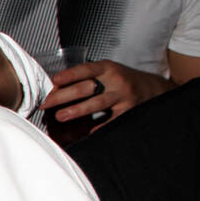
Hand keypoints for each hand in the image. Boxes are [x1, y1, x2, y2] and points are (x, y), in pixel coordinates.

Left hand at [43, 60, 167, 125]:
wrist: (153, 88)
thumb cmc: (120, 81)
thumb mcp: (106, 73)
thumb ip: (85, 79)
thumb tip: (56, 89)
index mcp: (107, 68)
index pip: (86, 69)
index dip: (70, 75)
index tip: (54, 80)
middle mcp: (115, 80)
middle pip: (86, 88)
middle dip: (63, 96)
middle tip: (46, 103)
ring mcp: (123, 96)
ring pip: (97, 103)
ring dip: (76, 110)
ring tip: (60, 116)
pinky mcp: (129, 111)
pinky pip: (112, 120)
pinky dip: (99, 126)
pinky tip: (87, 132)